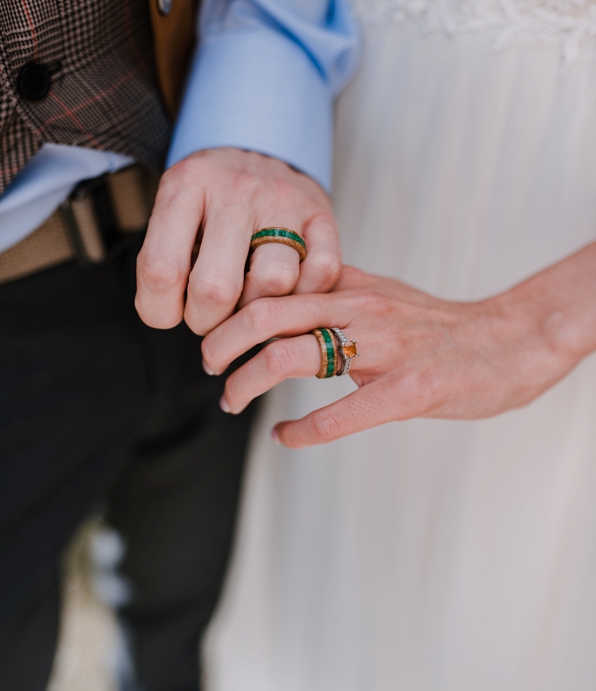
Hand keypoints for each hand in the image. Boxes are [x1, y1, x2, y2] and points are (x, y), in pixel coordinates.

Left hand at [136, 148, 340, 334]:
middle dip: (205, 320)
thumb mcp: (170, 211)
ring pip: (272, 283)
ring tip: (241, 301)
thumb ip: (161, 259)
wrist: (255, 149)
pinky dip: (300, 296)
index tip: (167, 312)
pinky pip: (320, 273)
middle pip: (217, 287)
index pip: (161, 269)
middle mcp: (236, 188)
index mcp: (186, 186)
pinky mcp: (321, 214)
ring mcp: (283, 199)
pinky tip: (280, 292)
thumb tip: (166, 317)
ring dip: (253, 311)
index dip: (160, 309)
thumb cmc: (206, 196)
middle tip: (204, 315)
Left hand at [202, 263, 595, 447]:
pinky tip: (283, 437)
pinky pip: (340, 413)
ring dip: (246, 381)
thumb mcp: (380, 291)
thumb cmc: (439, 324)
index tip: (210, 327)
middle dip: (222, 342)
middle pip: (265, 313)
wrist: (513, 340)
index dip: (229, 307)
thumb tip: (281, 290)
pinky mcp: (409, 389)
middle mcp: (359, 307)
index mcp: (349, 285)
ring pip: (290, 355)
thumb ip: (330, 289)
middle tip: (207, 364)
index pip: (271, 285)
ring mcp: (383, 348)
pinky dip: (301, 431)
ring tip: (231, 399)